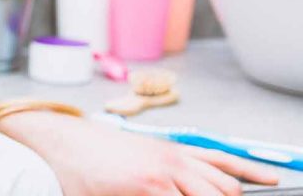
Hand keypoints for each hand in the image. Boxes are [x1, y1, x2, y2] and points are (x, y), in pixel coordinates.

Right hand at [0, 110, 280, 195]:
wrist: (59, 141)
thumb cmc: (91, 150)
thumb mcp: (134, 152)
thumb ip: (165, 167)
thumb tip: (183, 184)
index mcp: (172, 151)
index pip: (224, 163)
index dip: (252, 174)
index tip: (272, 181)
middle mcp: (172, 161)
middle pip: (223, 189)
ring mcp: (159, 176)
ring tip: (174, 194)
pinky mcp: (141, 188)